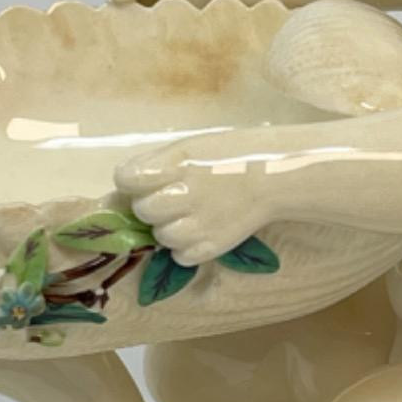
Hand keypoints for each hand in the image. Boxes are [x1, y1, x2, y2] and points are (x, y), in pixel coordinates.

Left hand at [116, 132, 278, 264]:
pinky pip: (180, 255)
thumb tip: (127, 179)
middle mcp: (185, 194)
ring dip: (169, 228)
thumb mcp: (191, 146)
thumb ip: (157, 162)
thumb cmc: (230, 156)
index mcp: (177, 163)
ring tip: (188, 216)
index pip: (127, 179)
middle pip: (143, 209)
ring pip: (161, 236)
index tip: (145, 179)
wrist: (275, 176)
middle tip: (173, 197)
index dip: (132, 180)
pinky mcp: (212, 246)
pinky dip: (185, 247)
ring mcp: (199, 224)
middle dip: (152, 205)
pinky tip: (199, 231)